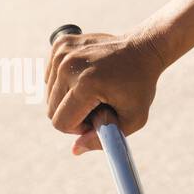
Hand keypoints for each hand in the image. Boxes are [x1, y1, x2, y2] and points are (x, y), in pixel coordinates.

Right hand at [45, 29, 166, 153]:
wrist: (144, 47)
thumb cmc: (140, 85)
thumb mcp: (134, 118)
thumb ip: (104, 139)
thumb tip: (75, 150)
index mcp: (86, 84)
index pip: (61, 123)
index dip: (79, 128)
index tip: (97, 119)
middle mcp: (69, 65)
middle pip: (52, 110)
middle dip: (73, 114)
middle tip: (99, 104)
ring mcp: (64, 52)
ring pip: (50, 94)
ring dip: (69, 98)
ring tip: (96, 87)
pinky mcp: (61, 43)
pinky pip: (51, 76)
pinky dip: (65, 80)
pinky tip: (87, 73)